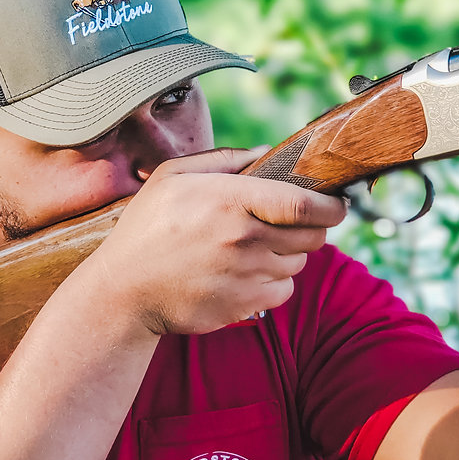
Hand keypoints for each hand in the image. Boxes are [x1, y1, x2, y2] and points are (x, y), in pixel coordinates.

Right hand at [87, 147, 346, 335]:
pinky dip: (275, 281)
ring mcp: (247, 277)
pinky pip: (284, 291)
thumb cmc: (145, 229)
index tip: (335, 202)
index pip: (307, 205)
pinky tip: (246, 273)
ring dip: (288, 253)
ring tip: (254, 246)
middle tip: (291, 221)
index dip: (332, 204)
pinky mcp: (245, 306)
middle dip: (313, 227)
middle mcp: (245, 240)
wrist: (123, 293)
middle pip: (314, 236)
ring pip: (299, 263)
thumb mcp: (172, 177)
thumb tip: (266, 153)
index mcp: (231, 201)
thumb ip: (223, 160)